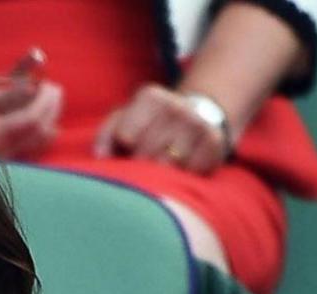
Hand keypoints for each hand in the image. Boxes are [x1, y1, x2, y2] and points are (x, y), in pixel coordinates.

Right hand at [0, 78, 63, 159]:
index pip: (32, 119)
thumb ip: (3, 93)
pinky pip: (29, 150)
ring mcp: (1, 161)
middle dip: (51, 106)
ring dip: (48, 118)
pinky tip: (44, 124)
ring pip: (37, 143)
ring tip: (43, 98)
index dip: (45, 99)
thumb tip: (32, 86)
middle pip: (40, 131)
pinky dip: (39, 133)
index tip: (46, 82)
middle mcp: (0, 152)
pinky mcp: (0, 163)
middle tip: (50, 86)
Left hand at [93, 83, 227, 174]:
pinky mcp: (215, 141)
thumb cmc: (149, 126)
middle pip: (146, 155)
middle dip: (142, 163)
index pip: (125, 136)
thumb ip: (105, 136)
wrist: (195, 118)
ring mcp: (197, 123)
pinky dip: (186, 174)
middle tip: (149, 157)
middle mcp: (176, 105)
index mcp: (150, 97)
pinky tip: (184, 163)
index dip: (124, 148)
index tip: (130, 146)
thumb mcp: (123, 122)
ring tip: (166, 160)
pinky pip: (192, 172)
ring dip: (164, 172)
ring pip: (168, 167)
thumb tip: (101, 158)